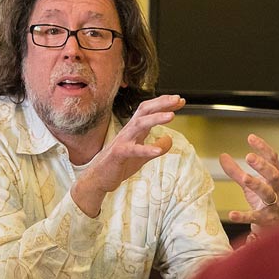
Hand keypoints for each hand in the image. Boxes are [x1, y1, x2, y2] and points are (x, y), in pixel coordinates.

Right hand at [71, 95, 185, 216]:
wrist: (98, 178)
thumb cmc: (119, 164)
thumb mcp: (143, 156)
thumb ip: (156, 146)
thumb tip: (170, 140)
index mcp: (135, 130)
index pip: (150, 111)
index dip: (164, 104)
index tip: (180, 101)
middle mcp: (129, 131)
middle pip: (145, 111)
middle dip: (161, 104)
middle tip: (177, 100)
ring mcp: (123, 141)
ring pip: (139, 124)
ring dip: (156, 118)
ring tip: (171, 116)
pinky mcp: (118, 154)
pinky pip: (133, 150)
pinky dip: (146, 149)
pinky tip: (158, 150)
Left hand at [218, 133, 278, 237]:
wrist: (278, 230)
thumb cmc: (265, 203)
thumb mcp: (251, 185)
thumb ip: (236, 171)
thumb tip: (222, 155)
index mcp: (274, 178)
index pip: (272, 159)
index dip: (263, 147)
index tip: (251, 137)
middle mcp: (276, 189)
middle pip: (273, 174)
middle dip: (262, 165)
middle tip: (249, 156)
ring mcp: (272, 205)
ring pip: (267, 193)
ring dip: (256, 184)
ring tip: (244, 178)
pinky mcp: (265, 220)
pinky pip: (255, 217)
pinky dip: (243, 216)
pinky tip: (232, 214)